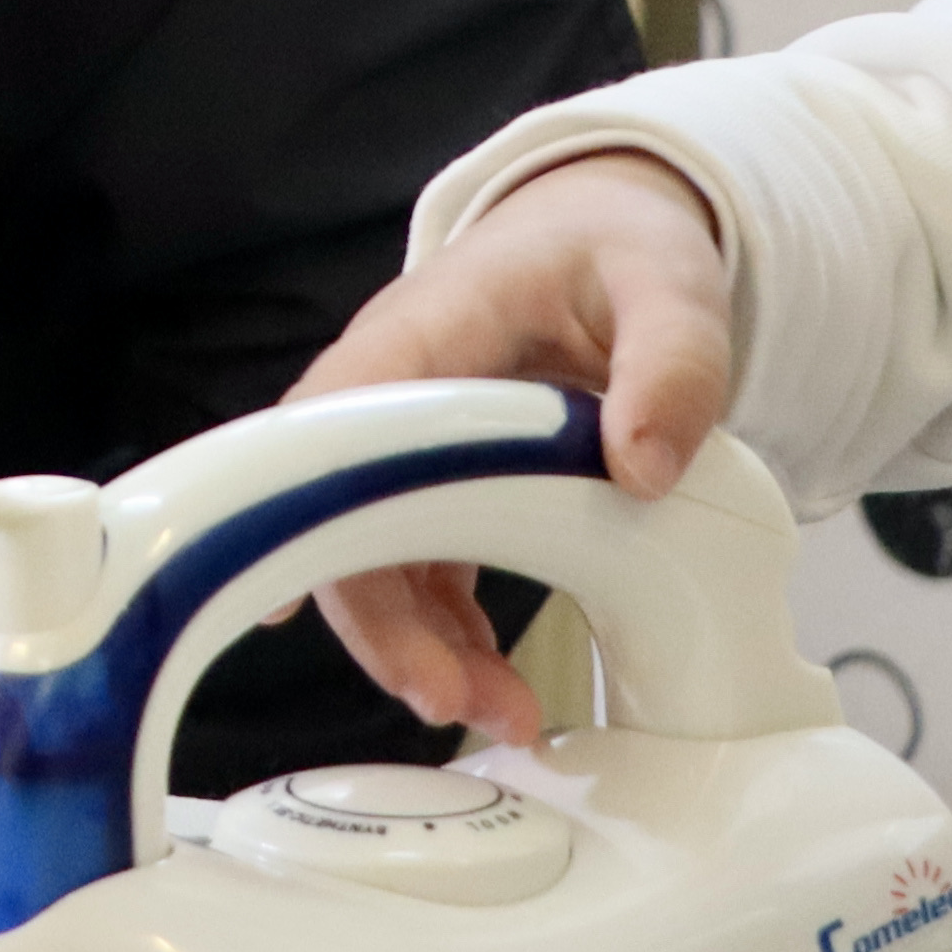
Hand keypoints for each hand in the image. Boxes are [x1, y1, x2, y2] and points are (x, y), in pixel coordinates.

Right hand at [279, 151, 736, 745]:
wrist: (605, 239)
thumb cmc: (612, 250)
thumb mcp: (669, 284)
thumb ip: (675, 363)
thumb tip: (643, 466)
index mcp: (421, 336)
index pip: (329, 425)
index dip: (284, 508)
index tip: (277, 597)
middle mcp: (388, 400)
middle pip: (336, 518)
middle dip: (381, 623)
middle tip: (451, 696)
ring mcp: (405, 452)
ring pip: (370, 563)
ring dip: (418, 648)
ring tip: (499, 712)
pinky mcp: (436, 491)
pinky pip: (416, 576)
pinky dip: (447, 639)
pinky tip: (492, 680)